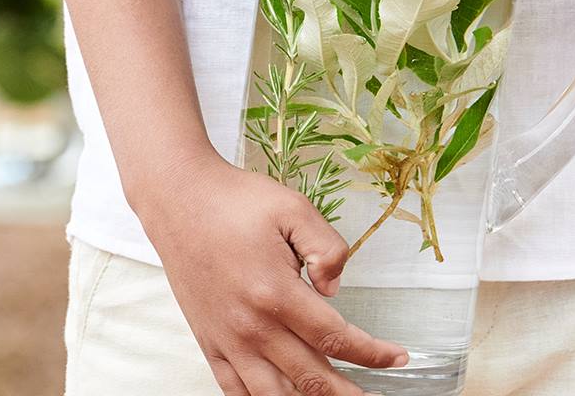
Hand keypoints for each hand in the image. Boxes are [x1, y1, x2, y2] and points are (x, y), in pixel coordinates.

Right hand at [138, 149, 409, 395]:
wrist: (178, 199)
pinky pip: (236, 391)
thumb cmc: (234, 200)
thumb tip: (335, 288)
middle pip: (310, 378)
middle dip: (347, 393)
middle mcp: (251, 327)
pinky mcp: (209, 343)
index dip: (371, 353)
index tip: (396, 357)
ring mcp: (227, 340)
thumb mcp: (292, 207)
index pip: (334, 338)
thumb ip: (326, 247)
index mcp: (276, 293)